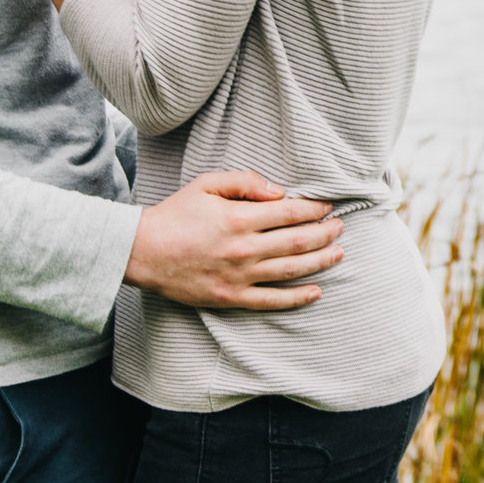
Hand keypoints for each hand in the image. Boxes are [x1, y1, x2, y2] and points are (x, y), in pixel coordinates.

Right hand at [126, 170, 344, 308]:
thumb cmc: (175, 214)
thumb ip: (245, 182)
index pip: (290, 213)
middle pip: (297, 242)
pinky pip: (271, 301)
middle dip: (324, 234)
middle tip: (341, 228)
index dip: (314, 210)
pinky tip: (315, 292)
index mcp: (239, 218)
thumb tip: (280, 191)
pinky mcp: (230, 296)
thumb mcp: (207, 184)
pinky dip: (296, 298)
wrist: (143, 252)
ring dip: (319, 262)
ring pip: (290, 270)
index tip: (328, 207)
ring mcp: (239, 275)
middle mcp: (244, 248)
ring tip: (338, 254)